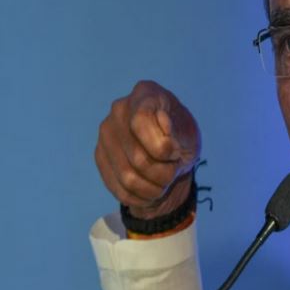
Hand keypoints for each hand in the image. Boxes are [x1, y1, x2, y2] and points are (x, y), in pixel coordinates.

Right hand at [95, 80, 200, 219]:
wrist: (171, 154)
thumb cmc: (182, 137)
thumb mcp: (190, 133)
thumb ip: (178, 129)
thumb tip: (163, 122)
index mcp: (145, 93)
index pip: (140, 121)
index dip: (162, 146)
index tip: (176, 152)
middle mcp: (119, 109)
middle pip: (138, 157)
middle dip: (164, 174)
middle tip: (173, 171)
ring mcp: (106, 133)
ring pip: (128, 177)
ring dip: (153, 189)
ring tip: (164, 182)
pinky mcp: (99, 155)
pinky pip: (118, 188)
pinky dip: (140, 197)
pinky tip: (151, 191)